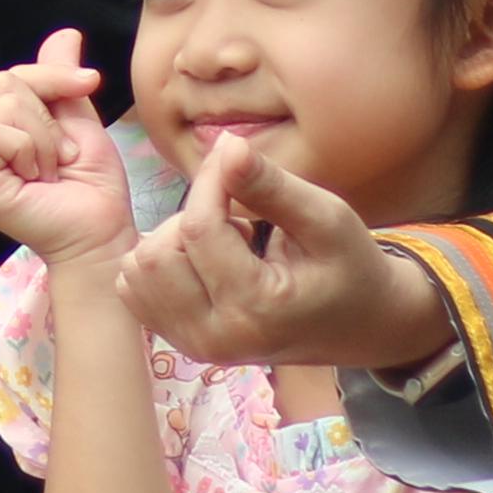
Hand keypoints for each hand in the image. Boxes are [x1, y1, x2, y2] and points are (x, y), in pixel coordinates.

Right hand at [0, 32, 138, 267]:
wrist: (103, 235)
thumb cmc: (93, 188)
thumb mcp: (80, 122)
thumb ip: (62, 81)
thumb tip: (65, 34)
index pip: (11, 77)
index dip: (53, 76)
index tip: (90, 82)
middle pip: (5, 85)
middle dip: (48, 115)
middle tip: (61, 156)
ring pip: (4, 107)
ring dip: (44, 138)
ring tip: (51, 170)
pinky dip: (30, 150)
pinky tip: (39, 179)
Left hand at [114, 132, 456, 371]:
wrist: (356, 324)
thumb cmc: (348, 265)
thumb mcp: (326, 217)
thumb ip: (271, 186)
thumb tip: (225, 145)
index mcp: (255, 309)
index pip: (199, 230)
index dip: (210, 182)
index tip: (233, 161)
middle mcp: (215, 338)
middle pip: (157, 253)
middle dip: (190, 219)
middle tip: (238, 220)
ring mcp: (193, 346)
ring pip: (138, 271)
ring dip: (172, 241)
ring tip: (224, 244)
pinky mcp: (178, 344)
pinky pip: (135, 290)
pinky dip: (161, 263)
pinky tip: (204, 262)